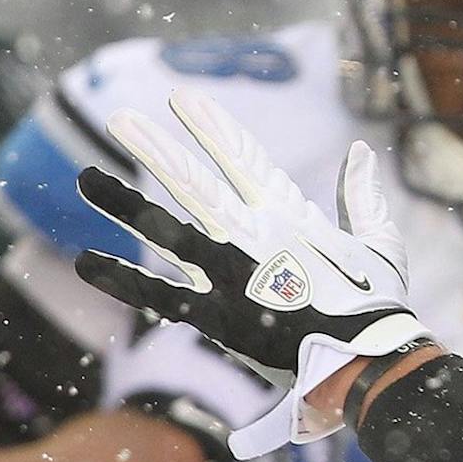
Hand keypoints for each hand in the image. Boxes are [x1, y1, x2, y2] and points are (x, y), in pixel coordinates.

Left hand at [73, 89, 432, 457]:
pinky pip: (159, 295)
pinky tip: (83, 261)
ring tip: (85, 175)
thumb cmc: (375, 308)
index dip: (211, 126)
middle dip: (157, 148)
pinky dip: (121, 279)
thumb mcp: (379, 243)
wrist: (366, 362)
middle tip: (122, 118)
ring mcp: (229, 275)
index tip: (183, 98)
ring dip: (125, 201)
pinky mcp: (216, 315)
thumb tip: (360, 150)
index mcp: (290, 216)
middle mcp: (252, 236)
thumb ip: (361, 196)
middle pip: (194, 182)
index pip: (243, 158)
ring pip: (167, 228)